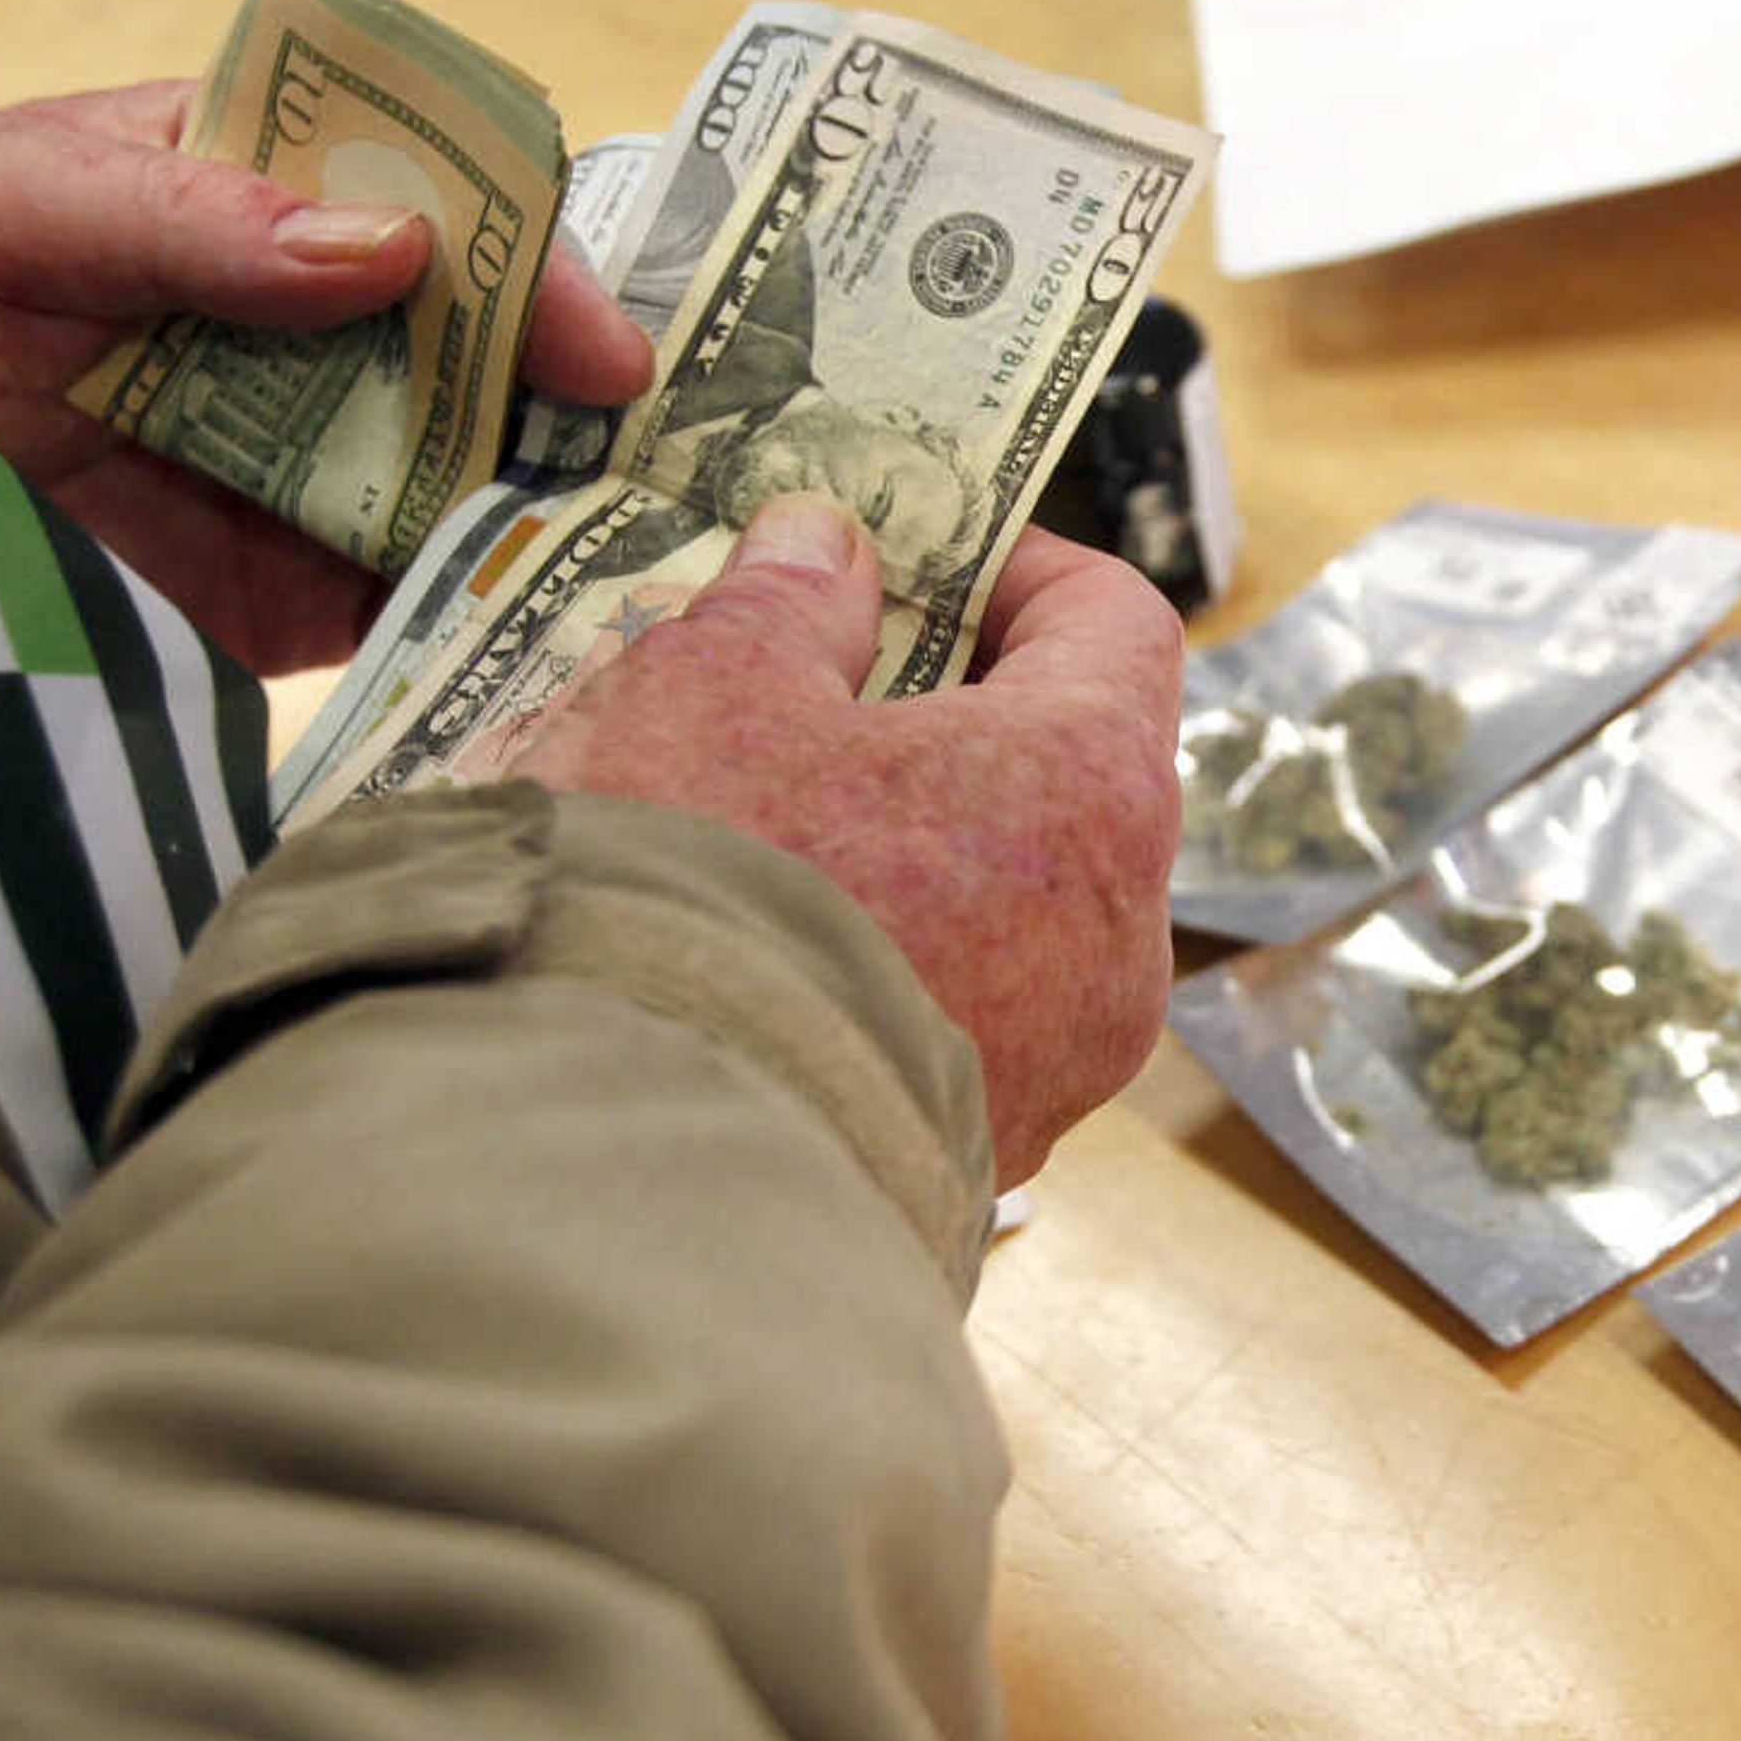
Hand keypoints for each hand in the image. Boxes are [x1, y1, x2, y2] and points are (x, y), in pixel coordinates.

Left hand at [0, 82, 651, 673]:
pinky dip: (496, 612)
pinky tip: (554, 628)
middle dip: (578, 389)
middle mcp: (313, 330)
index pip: (435, 197)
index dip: (528, 252)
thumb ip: (180, 212)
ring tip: (640, 553)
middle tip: (645, 455)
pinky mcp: (290, 597)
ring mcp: (313, 466)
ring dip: (563, 502)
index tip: (590, 336)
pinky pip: (423, 602)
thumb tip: (392, 250)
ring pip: (487, 473)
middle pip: (493, 346)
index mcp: (257, 197)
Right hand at [513, 500, 1184, 1190]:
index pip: (1118, 626)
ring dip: (901, 853)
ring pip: (1004, 917)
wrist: (622, 1190)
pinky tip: (746, 955)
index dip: (1019, 567)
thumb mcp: (704, 689)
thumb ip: (783, 603)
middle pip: (1064, 779)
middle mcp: (1117, 945)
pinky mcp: (975, 1168)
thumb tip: (826, 550)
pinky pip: (946, 1030)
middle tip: (809, 683)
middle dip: (941, 717)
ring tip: (750, 824)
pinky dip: (873, 971)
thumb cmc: (688, 895)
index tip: (916, 553)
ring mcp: (1058, 1075)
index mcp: (1094, 792)